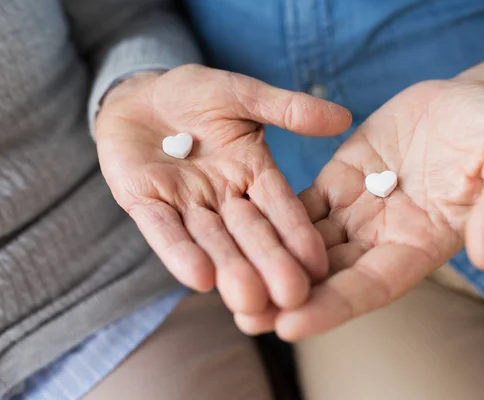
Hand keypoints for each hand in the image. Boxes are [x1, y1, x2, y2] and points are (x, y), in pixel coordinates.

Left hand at [95, 65, 351, 314]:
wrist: (138, 95)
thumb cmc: (193, 93)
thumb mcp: (243, 94)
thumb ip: (288, 109)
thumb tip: (345, 118)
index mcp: (253, 173)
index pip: (280, 207)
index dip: (298, 234)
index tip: (320, 265)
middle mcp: (223, 197)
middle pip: (249, 234)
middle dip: (269, 264)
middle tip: (291, 297)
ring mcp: (184, 204)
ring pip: (211, 241)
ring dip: (229, 269)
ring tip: (249, 300)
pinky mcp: (145, 204)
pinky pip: (163, 231)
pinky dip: (179, 253)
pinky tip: (199, 278)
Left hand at [237, 79, 483, 339]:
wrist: (473, 100)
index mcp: (425, 242)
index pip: (374, 286)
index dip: (334, 306)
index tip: (291, 325)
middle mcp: (385, 236)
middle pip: (331, 275)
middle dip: (287, 296)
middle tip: (242, 315)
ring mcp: (359, 209)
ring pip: (306, 243)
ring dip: (268, 261)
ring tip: (224, 279)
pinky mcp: (339, 179)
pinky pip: (299, 201)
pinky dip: (269, 216)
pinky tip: (235, 224)